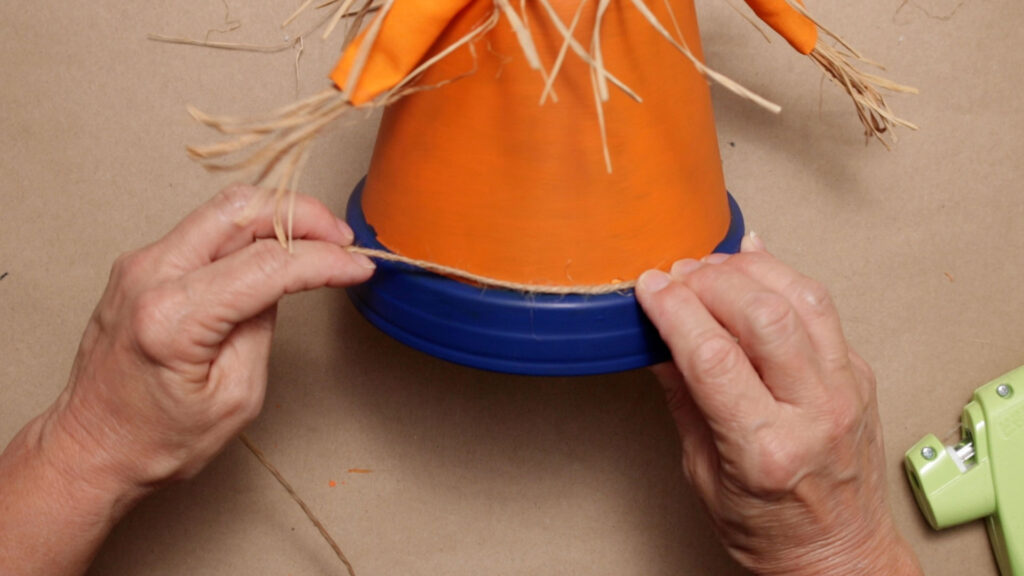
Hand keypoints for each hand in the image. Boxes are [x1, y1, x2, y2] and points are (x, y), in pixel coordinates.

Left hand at [0, 185, 373, 575]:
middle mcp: (149, 276)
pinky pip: (205, 228)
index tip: (359, 265)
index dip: (323, 261)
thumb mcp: (236, 395)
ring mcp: (139, 264)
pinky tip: (277, 249)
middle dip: (302, 214)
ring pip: (223, 209)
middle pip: (240, 209)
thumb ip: (263, 327)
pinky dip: (250, 229)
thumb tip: (288, 279)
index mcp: (171, 318)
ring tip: (318, 242)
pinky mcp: (141, 264)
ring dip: (278, 216)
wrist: (92, 448)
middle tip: (342, 239)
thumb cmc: (158, 439)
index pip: (266, 265)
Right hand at [635, 235, 920, 575]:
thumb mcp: (704, 475)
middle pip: (763, 315)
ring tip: (712, 267)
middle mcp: (816, 413)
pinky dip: (784, 278)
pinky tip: (754, 268)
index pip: (714, 356)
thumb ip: (684, 402)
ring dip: (750, 269)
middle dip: (709, 280)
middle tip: (677, 276)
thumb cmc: (775, 531)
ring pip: (803, 298)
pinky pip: (823, 308)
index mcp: (767, 449)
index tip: (650, 287)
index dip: (675, 310)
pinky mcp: (860, 374)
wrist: (842, 555)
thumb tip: (659, 343)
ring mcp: (846, 390)